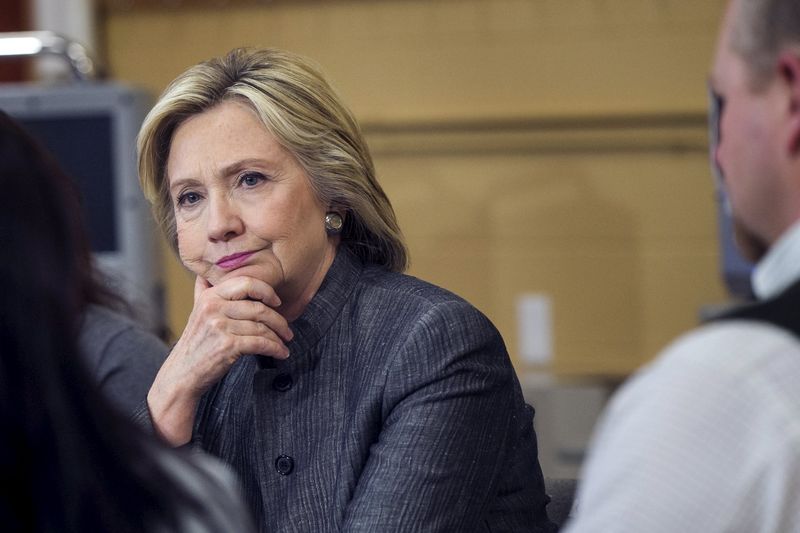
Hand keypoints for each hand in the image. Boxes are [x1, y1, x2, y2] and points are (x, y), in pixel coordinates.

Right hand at [148, 275, 292, 444]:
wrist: (182, 374)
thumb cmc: (195, 344)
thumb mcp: (196, 312)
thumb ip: (203, 292)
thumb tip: (205, 275)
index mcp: (210, 296)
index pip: (246, 283)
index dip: (266, 291)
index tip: (277, 301)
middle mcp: (213, 308)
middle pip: (259, 308)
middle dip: (279, 320)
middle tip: (287, 330)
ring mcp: (220, 326)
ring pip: (261, 327)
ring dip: (278, 337)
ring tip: (284, 343)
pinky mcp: (227, 346)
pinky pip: (260, 343)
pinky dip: (275, 349)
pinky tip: (280, 353)